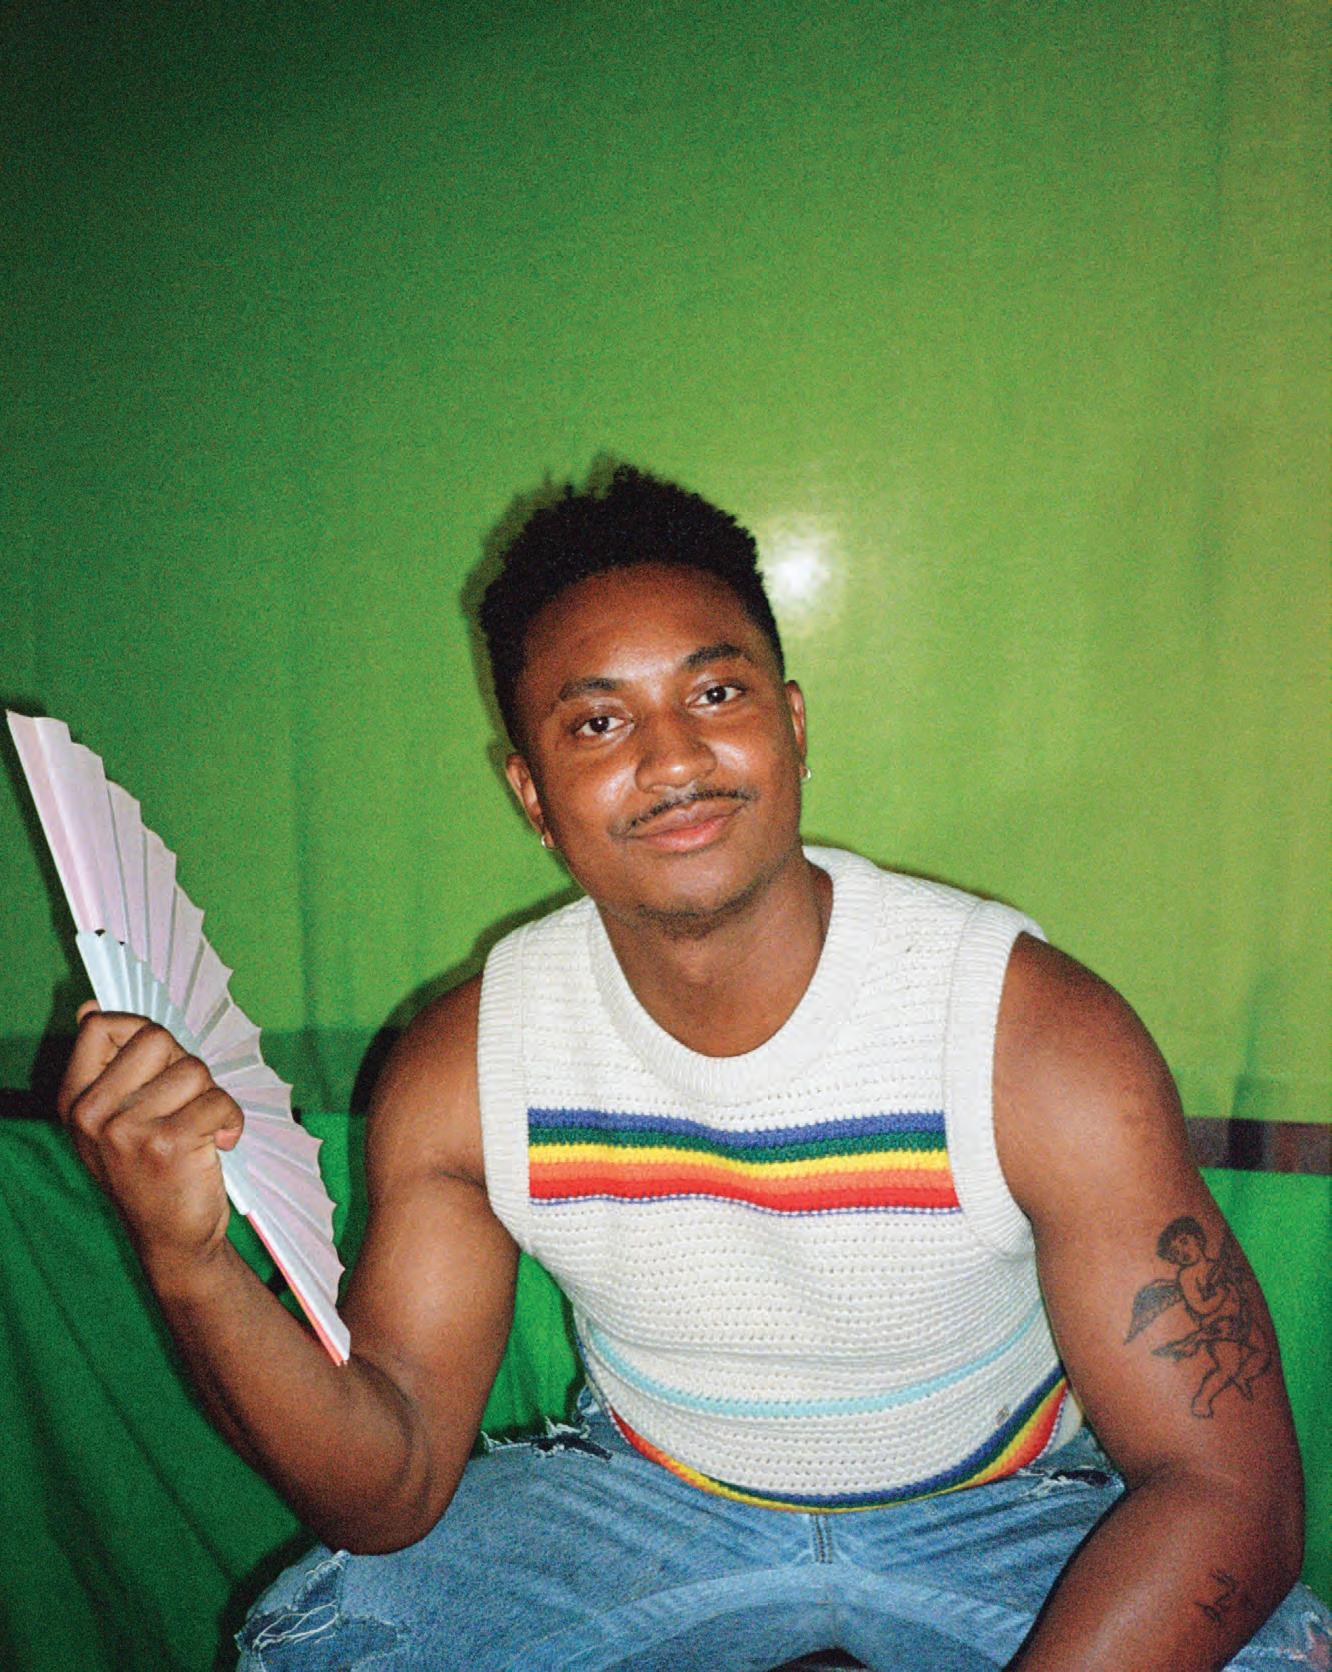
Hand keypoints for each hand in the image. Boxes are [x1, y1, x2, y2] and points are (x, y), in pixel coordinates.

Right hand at [57, 1002, 242, 1276]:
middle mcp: (92, 1114)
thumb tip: (88, 1007)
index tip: (158, 1064)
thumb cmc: (150, 1172)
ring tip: (200, 1129)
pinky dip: (232, 1119)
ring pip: (194, 1069)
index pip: (100, 1026)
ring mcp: (127, 1130)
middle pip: (156, 1037)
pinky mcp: (167, 1145)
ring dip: (210, 1096)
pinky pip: (218, 1100)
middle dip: (183, 1064)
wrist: (172, 1239)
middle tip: (184, 1104)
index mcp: (75, 1100)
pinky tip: (221, 1142)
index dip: (140, 1032)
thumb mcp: (111, 1121)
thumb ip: (106, 1066)